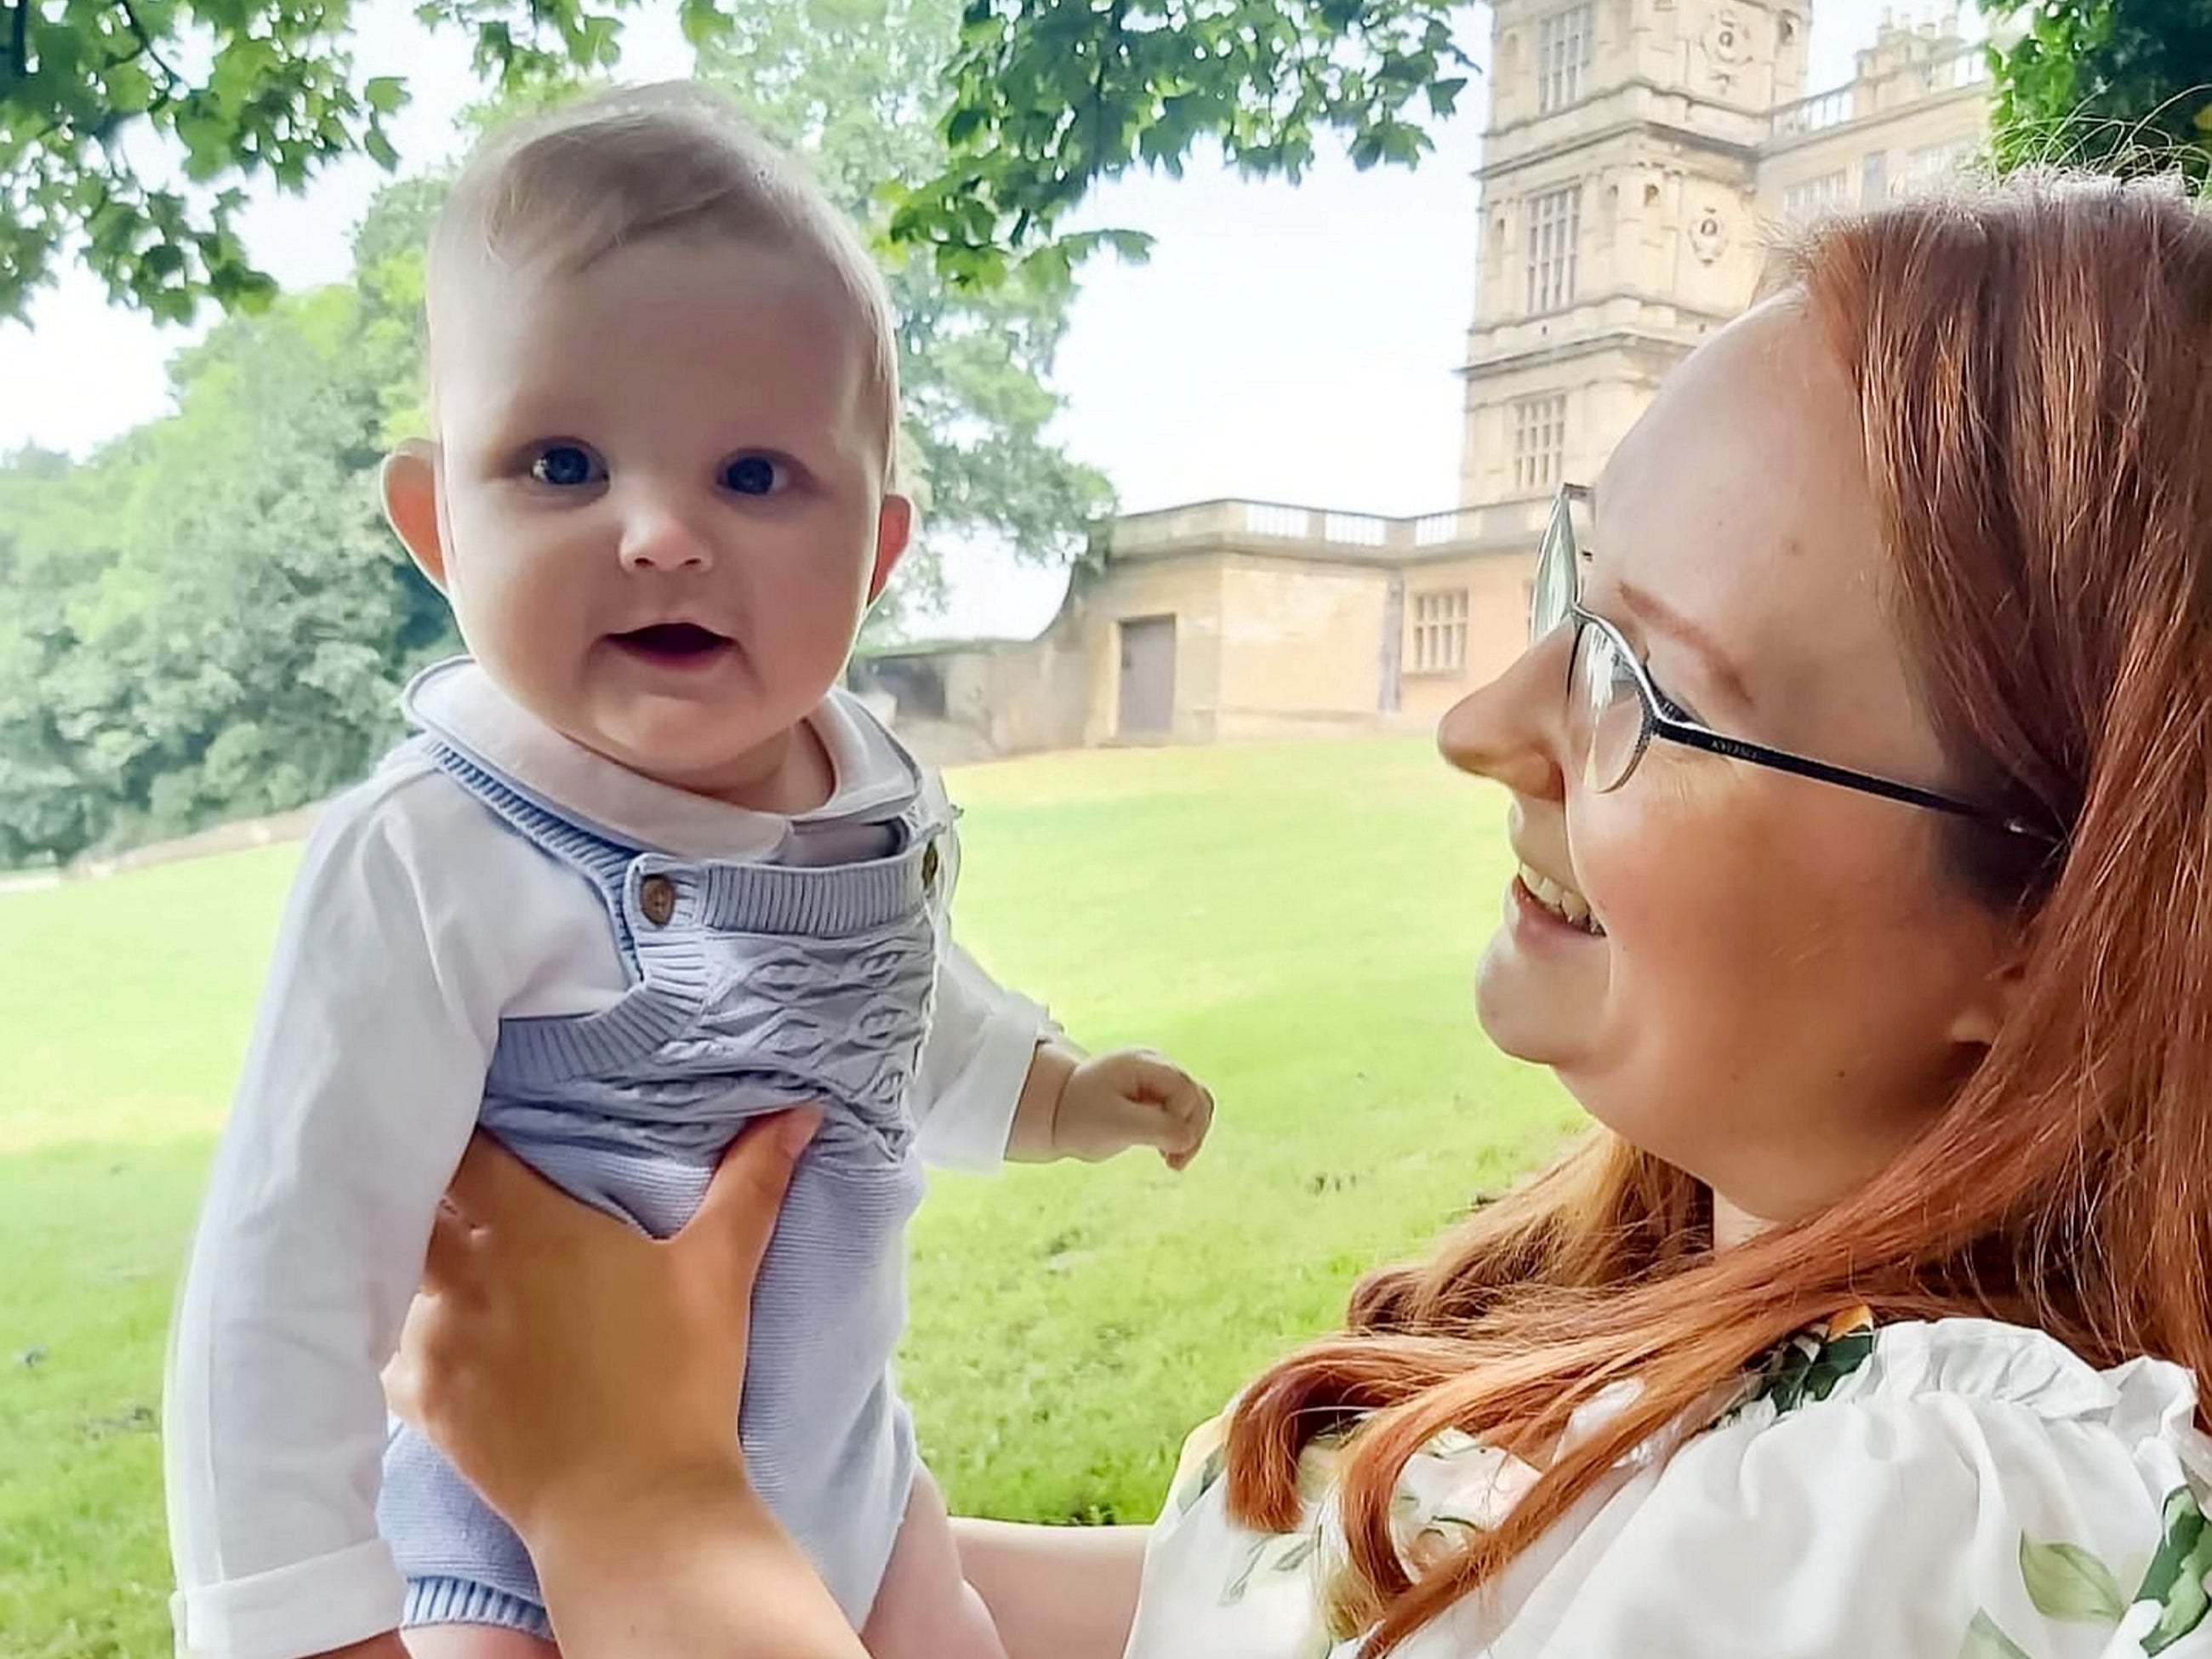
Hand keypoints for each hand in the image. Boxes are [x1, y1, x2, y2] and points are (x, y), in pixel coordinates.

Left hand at [383, 1111, 818, 1544]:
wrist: (633, 1512)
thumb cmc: (679, 1384)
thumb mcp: (719, 1272)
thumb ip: (750, 1182)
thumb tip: (798, 1111)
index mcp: (527, 1227)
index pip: (461, 1145)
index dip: (466, 1127)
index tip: (487, 1124)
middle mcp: (462, 1276)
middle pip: (417, 1202)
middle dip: (441, 1192)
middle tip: (478, 1191)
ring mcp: (432, 1341)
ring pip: (403, 1273)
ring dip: (428, 1264)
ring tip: (469, 1268)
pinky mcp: (420, 1400)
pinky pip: (393, 1347)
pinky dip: (415, 1335)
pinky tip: (456, 1340)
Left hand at [1051, 1049, 1213, 1168]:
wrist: (1054, 1113)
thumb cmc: (1078, 1117)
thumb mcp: (1116, 1126)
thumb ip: (1157, 1129)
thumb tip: (1189, 1138)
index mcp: (1144, 1064)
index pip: (1185, 1091)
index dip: (1183, 1122)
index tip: (1164, 1151)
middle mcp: (1155, 1067)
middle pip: (1197, 1097)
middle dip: (1193, 1131)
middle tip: (1175, 1164)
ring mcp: (1157, 1081)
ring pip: (1195, 1106)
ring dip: (1191, 1134)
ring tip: (1173, 1162)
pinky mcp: (1155, 1097)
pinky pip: (1182, 1113)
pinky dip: (1181, 1133)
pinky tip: (1167, 1154)